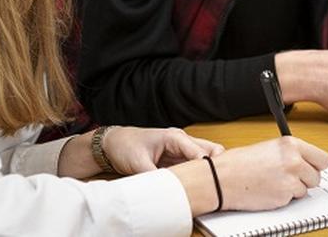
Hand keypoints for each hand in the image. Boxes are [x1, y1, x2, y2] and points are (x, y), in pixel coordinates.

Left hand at [102, 126, 224, 174]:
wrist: (112, 144)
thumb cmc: (125, 146)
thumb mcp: (138, 163)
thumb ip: (154, 176)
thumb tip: (167, 190)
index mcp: (174, 137)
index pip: (199, 151)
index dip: (207, 166)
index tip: (210, 181)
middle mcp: (182, 141)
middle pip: (210, 150)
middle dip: (215, 166)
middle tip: (213, 184)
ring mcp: (181, 149)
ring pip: (204, 158)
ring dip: (206, 171)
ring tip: (205, 186)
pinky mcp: (177, 158)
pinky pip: (193, 165)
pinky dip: (197, 174)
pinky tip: (195, 185)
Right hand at [214, 137, 327, 210]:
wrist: (222, 178)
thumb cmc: (240, 163)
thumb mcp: (270, 148)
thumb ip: (291, 153)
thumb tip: (307, 163)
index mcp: (291, 144)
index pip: (323, 159)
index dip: (316, 166)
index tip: (312, 169)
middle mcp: (294, 160)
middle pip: (317, 177)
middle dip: (306, 179)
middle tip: (290, 178)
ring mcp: (290, 179)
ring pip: (306, 189)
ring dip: (294, 189)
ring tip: (274, 182)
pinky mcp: (284, 196)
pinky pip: (292, 199)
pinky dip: (283, 198)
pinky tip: (269, 190)